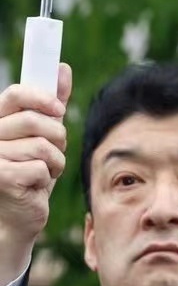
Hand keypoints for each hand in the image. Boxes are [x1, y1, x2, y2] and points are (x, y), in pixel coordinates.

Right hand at [0, 63, 71, 281]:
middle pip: (36, 121)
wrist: (17, 216)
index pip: (15, 94)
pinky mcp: (2, 177)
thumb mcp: (43, 136)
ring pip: (43, 147)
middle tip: (55, 151)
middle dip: (57, 137)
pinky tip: (36, 186)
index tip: (58, 109)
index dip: (41, 97)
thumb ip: (51, 105)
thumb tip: (62, 69)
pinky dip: (47, 178)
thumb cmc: (30, 174)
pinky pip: (42, 168)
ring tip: (45, 173)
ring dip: (54, 163)